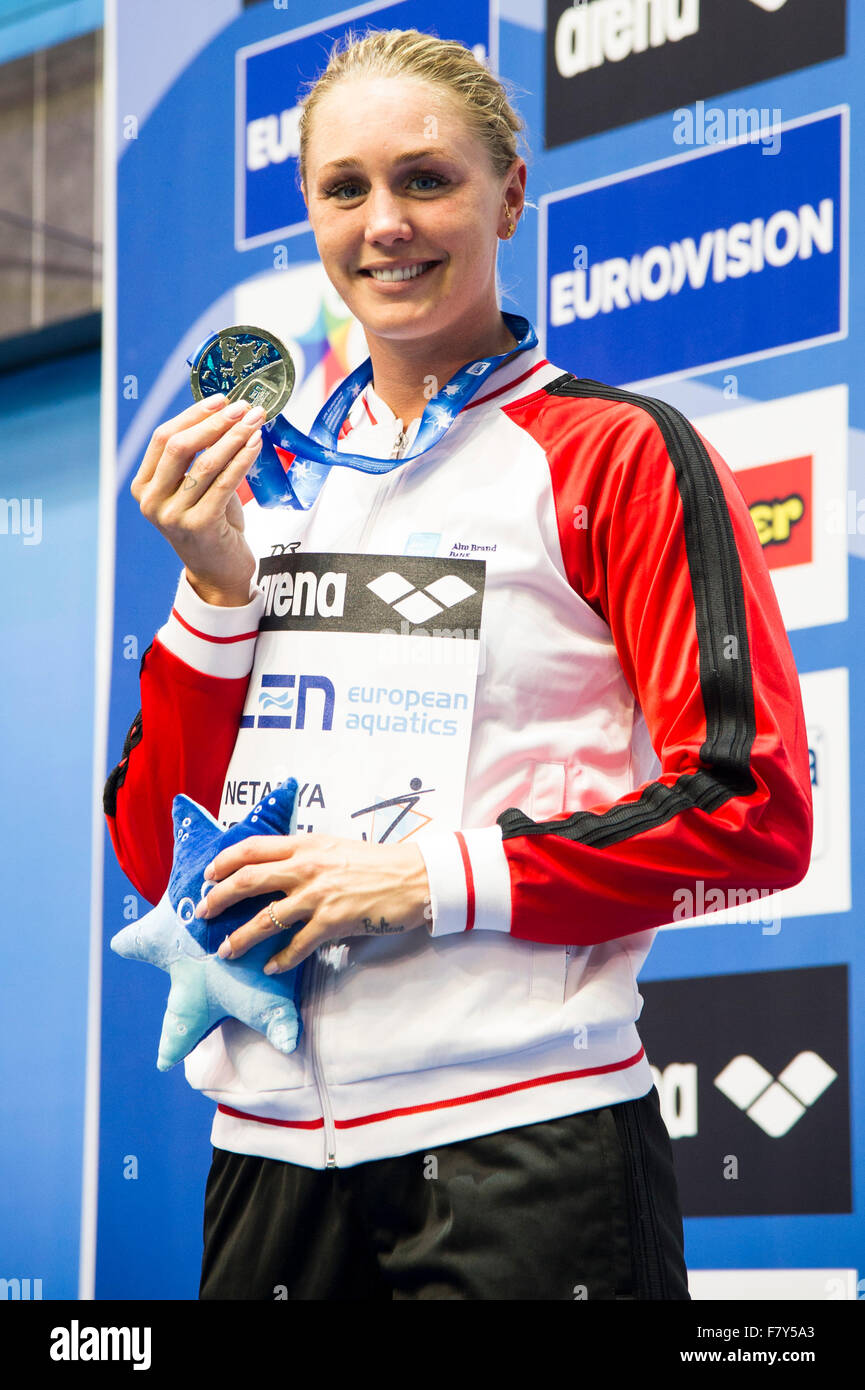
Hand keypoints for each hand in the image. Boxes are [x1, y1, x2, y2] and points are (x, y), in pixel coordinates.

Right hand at [131, 395, 265, 604]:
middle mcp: (152, 501)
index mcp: (144, 486)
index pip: (163, 438)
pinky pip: (224, 483)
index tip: (221, 400)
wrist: (218, 572)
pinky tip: (257, 444)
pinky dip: (242, 459)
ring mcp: (173, 515)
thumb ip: (198, 457)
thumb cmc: (211, 524)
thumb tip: (225, 413)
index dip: (193, 415)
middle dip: (215, 422)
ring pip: (205, 463)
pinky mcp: (199, 526)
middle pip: (179, 446)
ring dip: (234, 437)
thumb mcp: (196, 488)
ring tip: (256, 421)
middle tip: (243, 407)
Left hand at [193, 833, 431, 972]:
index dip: (224, 861)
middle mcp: (307, 867)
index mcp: (306, 845)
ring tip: (225, 952)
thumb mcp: (335, 848)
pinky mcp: (334, 921)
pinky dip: (281, 960)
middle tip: (203, 914)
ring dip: (241, 938)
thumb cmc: (378, 863)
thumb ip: (306, 857)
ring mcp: (319, 895)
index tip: (208, 875)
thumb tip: (278, 872)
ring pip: (266, 918)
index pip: (252, 848)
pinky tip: (271, 968)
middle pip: (248, 880)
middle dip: (219, 899)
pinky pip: (298, 945)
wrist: (415, 877)